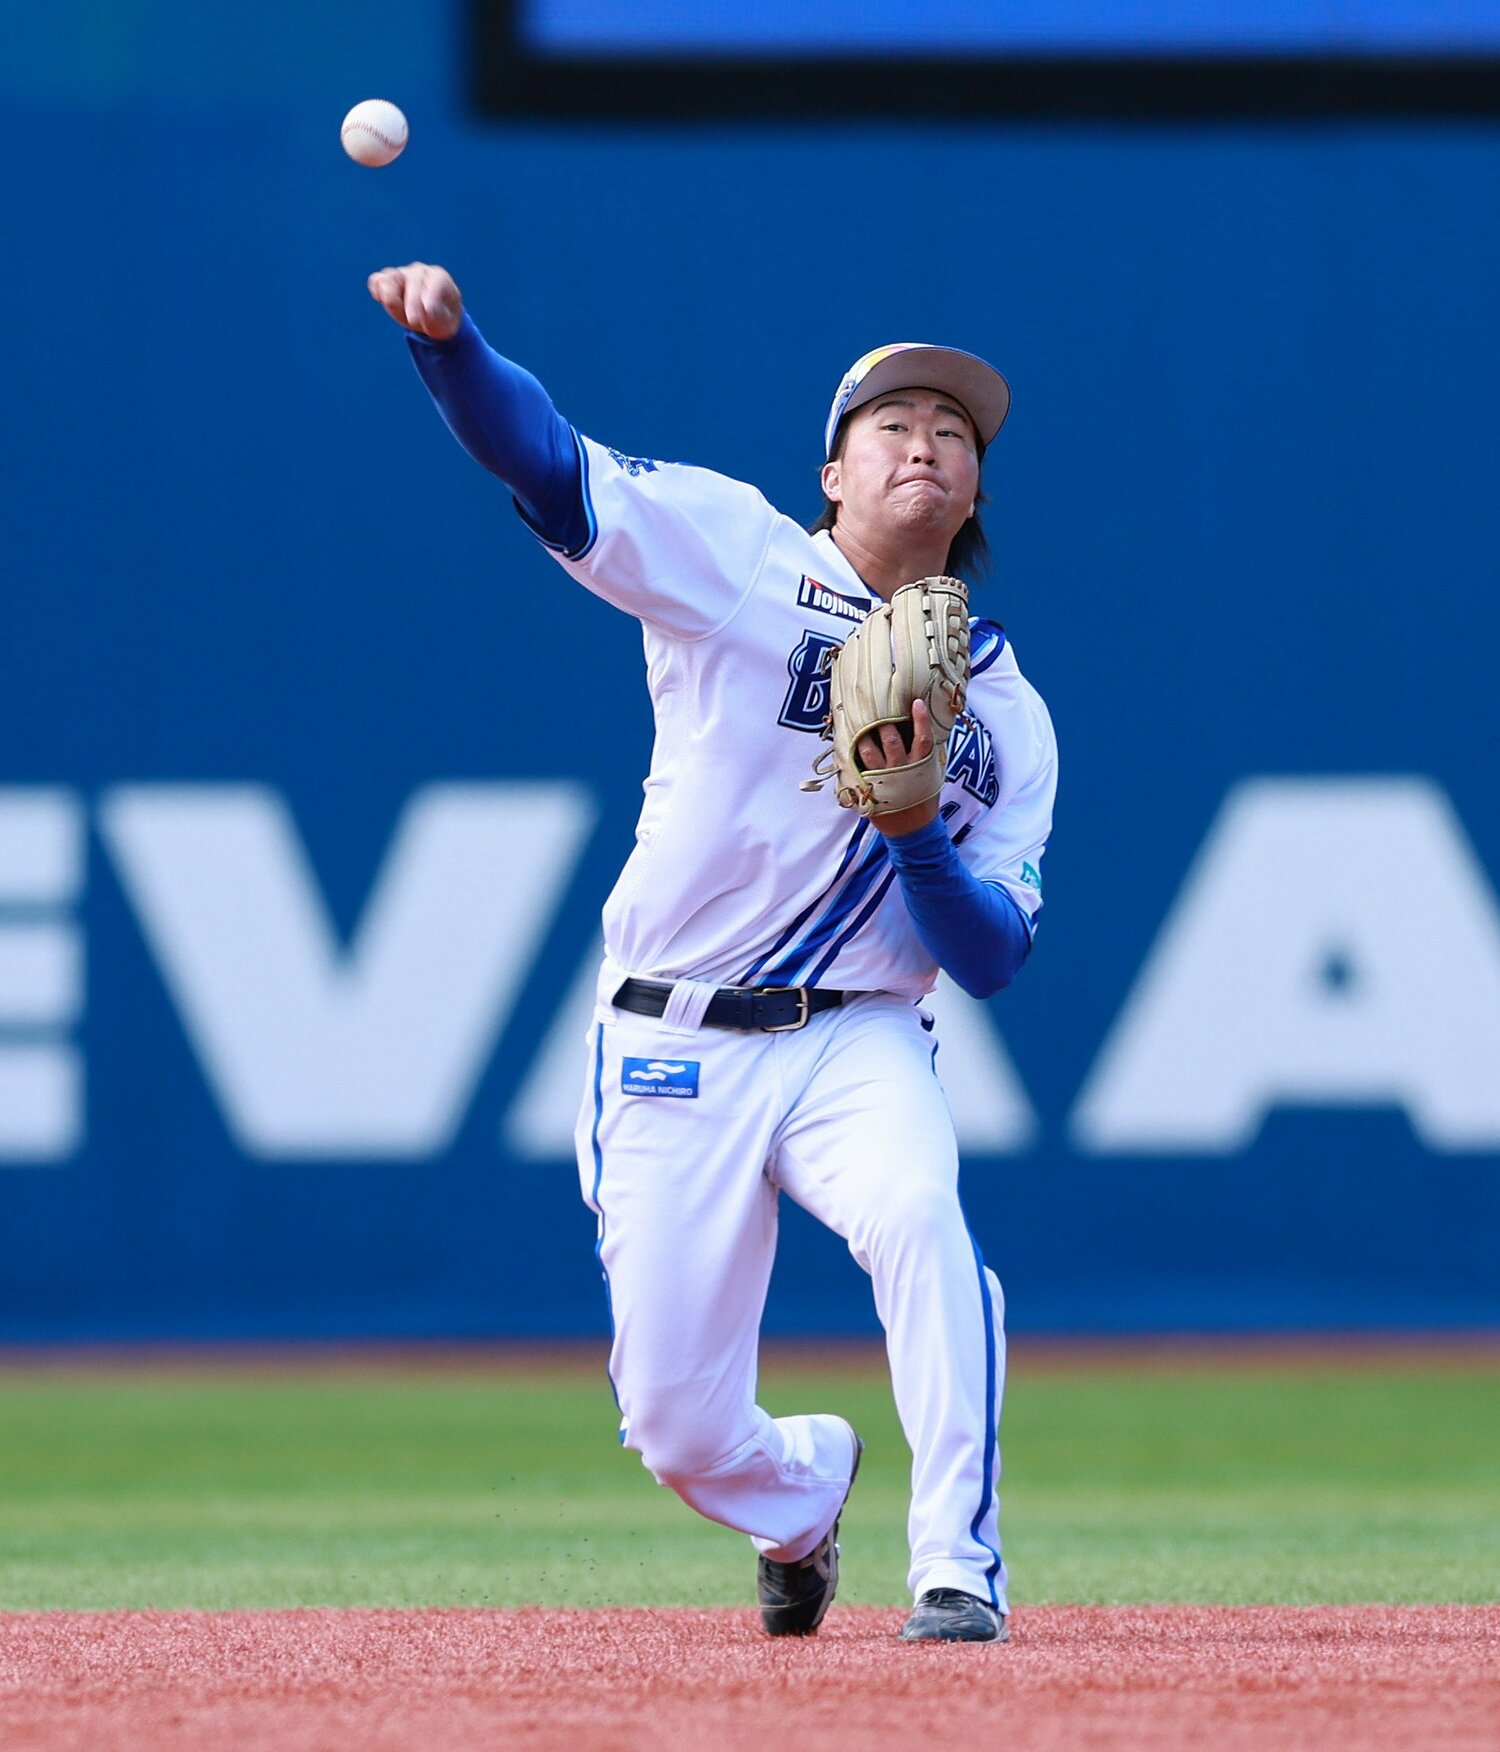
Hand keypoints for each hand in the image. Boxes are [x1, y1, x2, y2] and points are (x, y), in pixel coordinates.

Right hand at [366, 262, 463, 340]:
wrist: (430, 320)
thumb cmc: (441, 321)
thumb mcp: (444, 324)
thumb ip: (436, 318)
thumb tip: (425, 310)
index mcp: (439, 278)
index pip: (436, 282)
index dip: (431, 296)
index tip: (428, 311)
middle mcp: (420, 272)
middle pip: (414, 279)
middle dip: (413, 301)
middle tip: (413, 321)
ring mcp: (402, 274)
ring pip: (392, 276)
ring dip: (391, 292)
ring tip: (394, 306)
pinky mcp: (387, 281)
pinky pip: (378, 280)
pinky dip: (376, 288)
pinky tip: (379, 298)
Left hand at [857, 698, 940, 836]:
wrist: (912, 829)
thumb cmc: (922, 797)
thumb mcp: (931, 775)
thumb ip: (928, 753)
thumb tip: (926, 728)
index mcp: (920, 765)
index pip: (922, 738)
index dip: (920, 720)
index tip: (915, 702)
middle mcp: (901, 770)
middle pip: (891, 741)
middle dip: (883, 723)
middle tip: (875, 706)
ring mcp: (883, 779)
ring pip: (869, 752)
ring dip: (863, 735)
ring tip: (857, 721)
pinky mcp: (868, 788)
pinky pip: (855, 768)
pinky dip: (849, 754)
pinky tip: (844, 742)